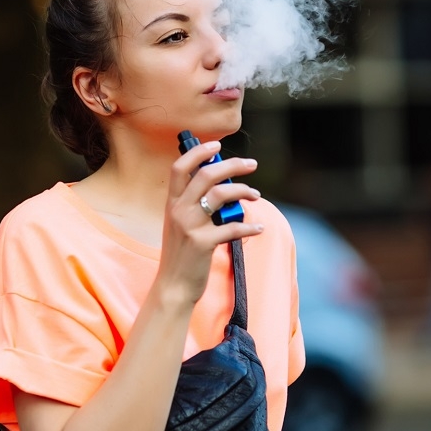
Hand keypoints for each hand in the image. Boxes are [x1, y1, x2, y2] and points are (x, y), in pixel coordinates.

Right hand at [157, 140, 262, 304]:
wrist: (173, 286)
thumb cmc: (182, 254)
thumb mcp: (180, 225)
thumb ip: (194, 205)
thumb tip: (222, 186)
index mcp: (172, 203)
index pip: (180, 167)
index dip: (198, 152)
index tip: (217, 145)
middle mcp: (179, 210)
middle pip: (207, 174)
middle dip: (232, 165)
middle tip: (251, 164)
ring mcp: (190, 226)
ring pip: (221, 195)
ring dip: (244, 191)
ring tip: (256, 195)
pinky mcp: (203, 243)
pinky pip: (233, 228)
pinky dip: (250, 227)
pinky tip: (259, 228)